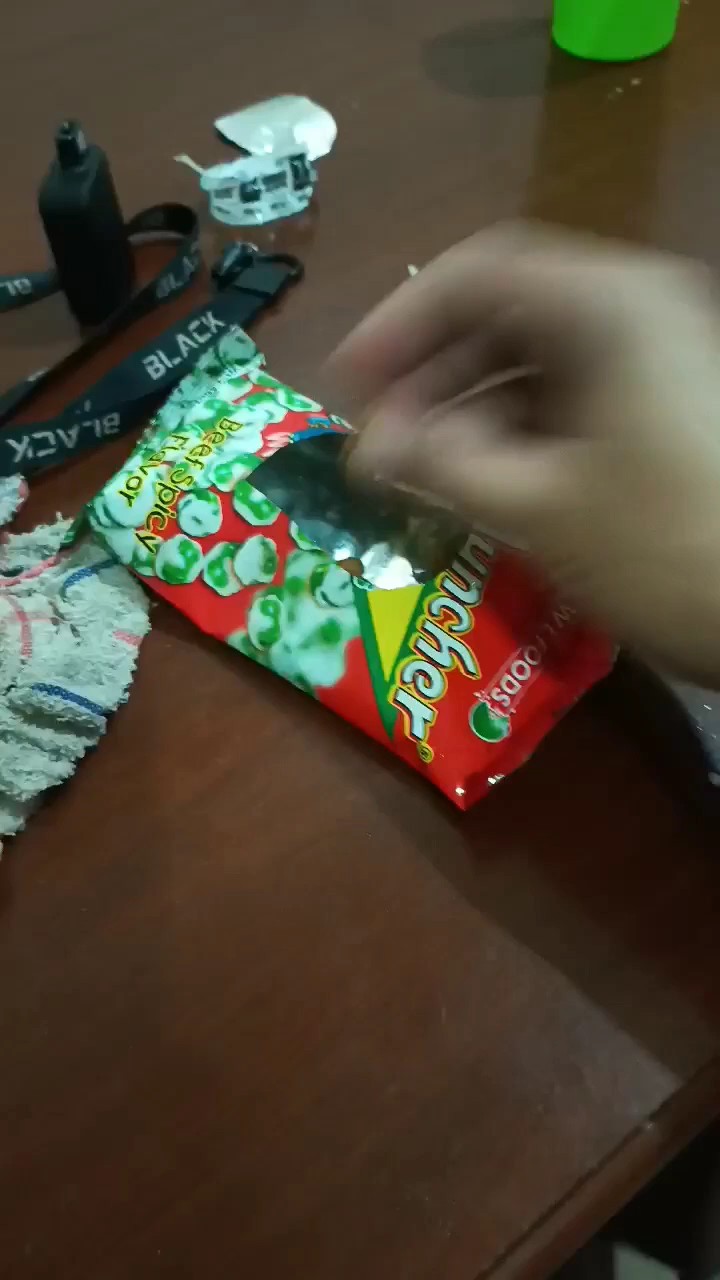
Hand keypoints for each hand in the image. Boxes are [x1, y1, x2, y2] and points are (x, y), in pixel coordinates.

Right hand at [330, 224, 719, 684]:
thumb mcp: (535, 507)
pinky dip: (516, 428)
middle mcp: (637, 310)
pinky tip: (479, 478)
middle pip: (505, 312)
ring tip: (416, 470)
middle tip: (374, 439)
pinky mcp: (668, 404)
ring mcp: (660, 356)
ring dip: (467, 405)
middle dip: (429, 373)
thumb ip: (439, 463)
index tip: (345, 385)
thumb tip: (369, 448)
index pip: (476, 275)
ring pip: (536, 357)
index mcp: (608, 307)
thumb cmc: (661, 552)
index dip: (397, 324)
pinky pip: (572, 393)